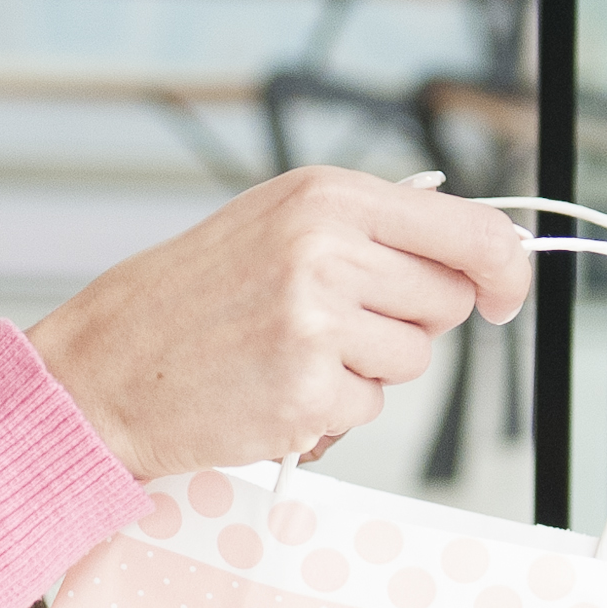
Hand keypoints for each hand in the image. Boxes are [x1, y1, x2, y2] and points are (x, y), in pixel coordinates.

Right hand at [25, 169, 531, 486]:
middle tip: (335, 323)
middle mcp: (325, 249)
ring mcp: (317, 321)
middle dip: (409, 320)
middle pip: (446, 299)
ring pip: (412, 359)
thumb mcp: (273, 224)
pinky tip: (272, 387)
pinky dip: (329, 411)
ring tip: (289, 351)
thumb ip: (368, 229)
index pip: (467, 229)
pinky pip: (367, 409)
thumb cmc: (185, 299)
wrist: (102, 369)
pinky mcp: (307, 390)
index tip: (504, 295)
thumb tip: (475, 250)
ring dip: (365, 369)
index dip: (503, 268)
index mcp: (324, 196)